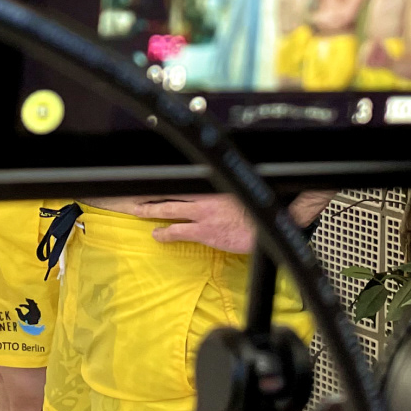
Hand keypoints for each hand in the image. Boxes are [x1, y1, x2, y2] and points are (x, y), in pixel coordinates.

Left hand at [136, 190, 335, 252]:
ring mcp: (203, 213)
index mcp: (215, 181)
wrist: (273, 222)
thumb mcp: (244, 188)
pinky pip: (177, 231)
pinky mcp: (204, 231)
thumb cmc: (264, 205)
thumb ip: (228, 186)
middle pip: (172, 190)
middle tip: (137, 192)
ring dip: (150, 209)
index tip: (158, 176)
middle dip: (152, 191)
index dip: (171, 179)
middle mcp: (206, 194)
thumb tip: (222, 188)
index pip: (186, 179)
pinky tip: (155, 234)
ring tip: (137, 209)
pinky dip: (164, 232)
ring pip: (168, 208)